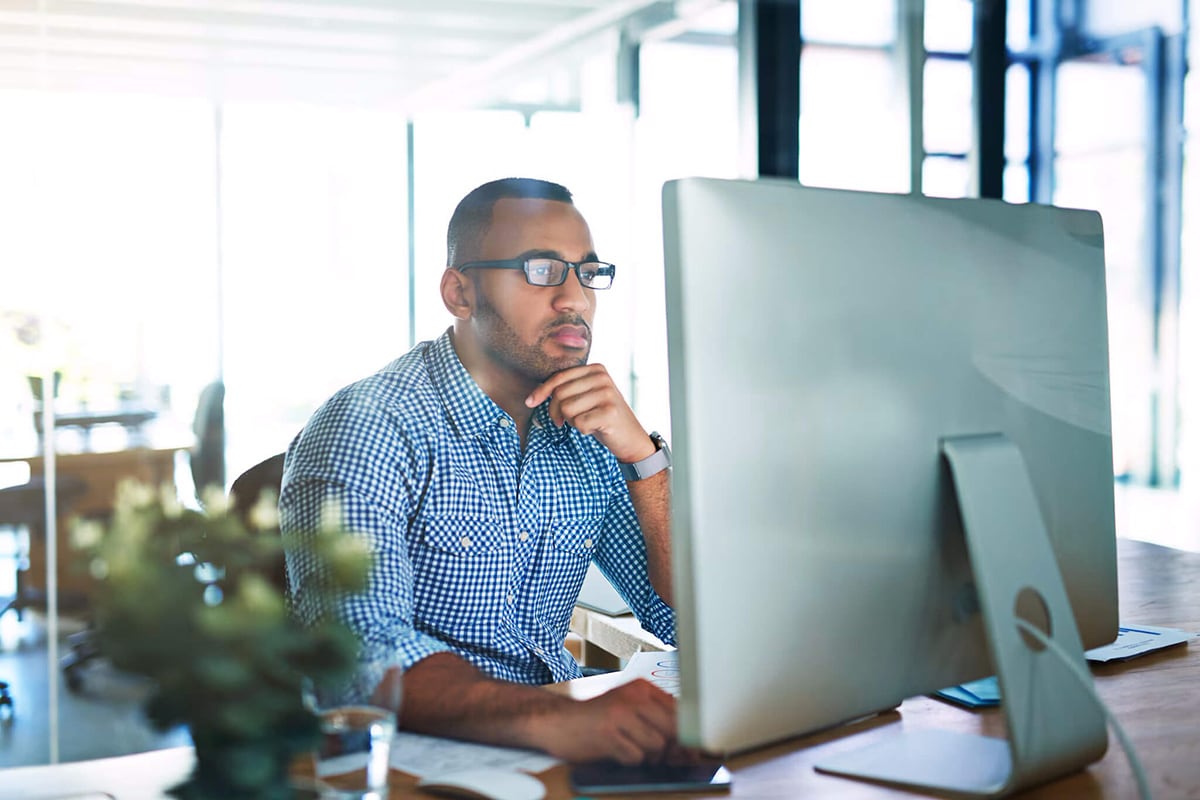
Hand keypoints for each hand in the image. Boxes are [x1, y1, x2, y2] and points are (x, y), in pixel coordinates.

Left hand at [525, 364, 655, 463]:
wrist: (631, 438)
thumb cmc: (602, 417)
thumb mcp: (586, 397)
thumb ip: (567, 389)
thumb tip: (532, 396)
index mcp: (596, 369)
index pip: (559, 377)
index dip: (542, 391)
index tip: (529, 402)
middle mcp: (602, 377)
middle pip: (560, 393)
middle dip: (556, 411)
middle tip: (563, 422)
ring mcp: (607, 394)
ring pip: (567, 409)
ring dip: (572, 421)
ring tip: (587, 422)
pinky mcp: (609, 412)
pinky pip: (578, 423)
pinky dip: (583, 430)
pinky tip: (595, 429)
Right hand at [537, 679, 676, 764]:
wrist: (557, 721)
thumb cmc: (596, 719)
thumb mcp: (629, 710)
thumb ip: (658, 722)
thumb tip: (690, 749)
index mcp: (641, 687)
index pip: (679, 710)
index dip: (686, 734)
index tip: (688, 749)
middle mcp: (633, 696)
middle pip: (672, 729)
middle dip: (669, 748)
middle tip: (657, 754)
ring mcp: (619, 714)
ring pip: (656, 745)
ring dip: (647, 756)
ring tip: (630, 748)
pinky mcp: (608, 734)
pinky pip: (636, 757)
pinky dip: (629, 760)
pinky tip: (616, 751)